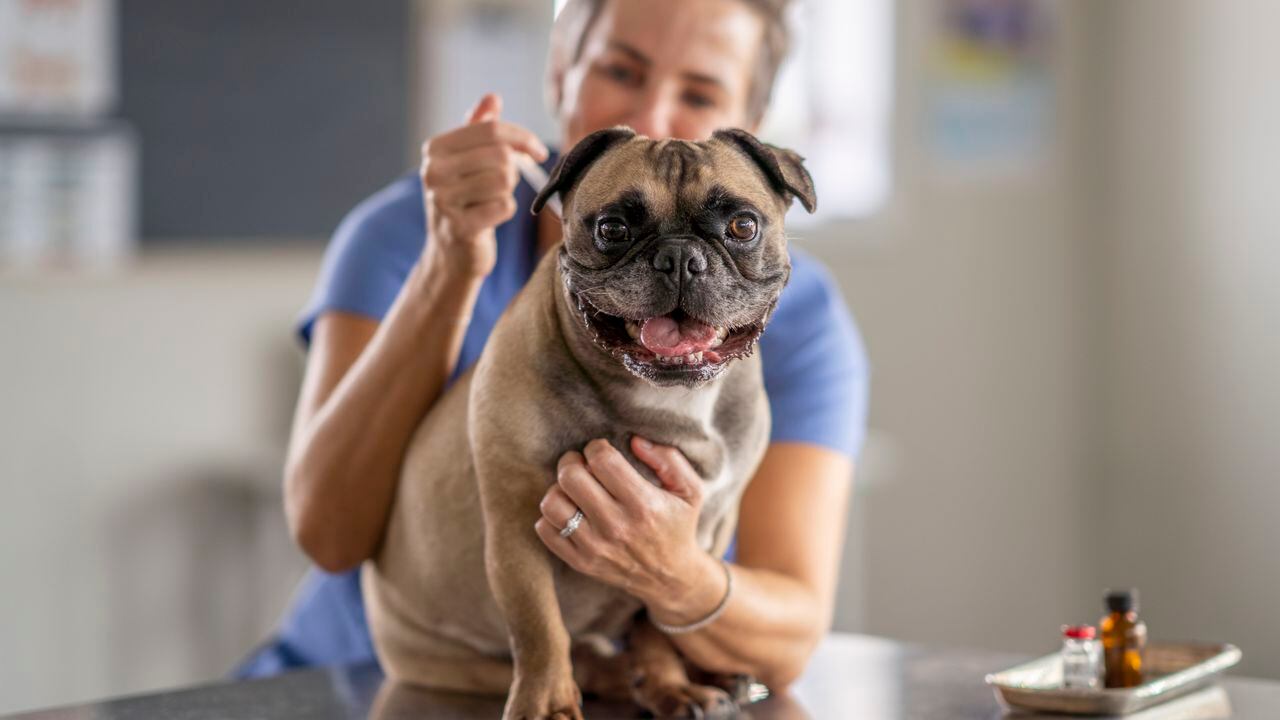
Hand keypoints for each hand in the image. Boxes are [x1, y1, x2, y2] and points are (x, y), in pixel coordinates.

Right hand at [419, 93, 548, 278]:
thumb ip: (478, 128)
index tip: (537, 151)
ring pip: (504, 180)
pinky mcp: (459, 227)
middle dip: (514, 168)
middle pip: (500, 154)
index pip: (492, 129)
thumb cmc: (464, 200)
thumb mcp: (466, 161)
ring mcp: (443, 201)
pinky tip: (491, 217)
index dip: (522, 137)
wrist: (450, 252)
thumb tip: (492, 98)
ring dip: (508, 191)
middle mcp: (433, 172)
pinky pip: (504, 207)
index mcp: (435, 149)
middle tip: (510, 180)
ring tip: (494, 198)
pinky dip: (505, 211)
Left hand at [535, 436, 709, 606]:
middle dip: (572, 462)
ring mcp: (595, 547)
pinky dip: (551, 515)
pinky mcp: (580, 562)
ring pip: (553, 503)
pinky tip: (570, 511)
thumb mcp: (690, 490)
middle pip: (571, 478)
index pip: (602, 461)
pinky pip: (545, 530)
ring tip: (573, 488)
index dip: (597, 447)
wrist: (669, 578)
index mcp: (644, 504)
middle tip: (581, 464)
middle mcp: (616, 527)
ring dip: (559, 488)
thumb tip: (634, 440)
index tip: (601, 451)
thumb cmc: (677, 525)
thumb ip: (669, 459)